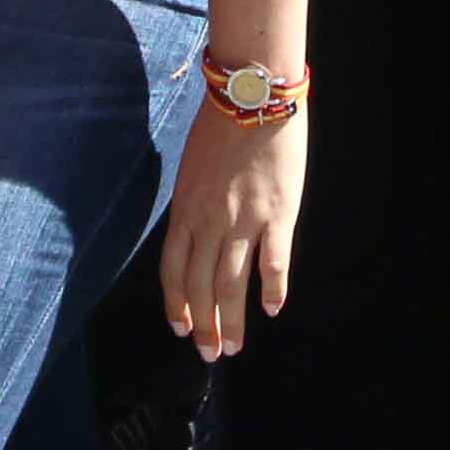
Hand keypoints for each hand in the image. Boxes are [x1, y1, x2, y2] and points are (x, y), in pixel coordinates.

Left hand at [159, 100, 306, 360]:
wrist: (253, 96)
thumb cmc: (221, 127)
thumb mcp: (192, 171)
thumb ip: (194, 207)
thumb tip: (197, 237)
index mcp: (185, 210)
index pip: (172, 272)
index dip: (175, 305)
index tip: (182, 329)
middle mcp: (209, 222)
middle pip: (200, 287)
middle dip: (204, 325)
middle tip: (211, 353)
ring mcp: (244, 221)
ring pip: (231, 284)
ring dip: (232, 320)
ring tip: (234, 346)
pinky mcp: (277, 214)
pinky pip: (273, 263)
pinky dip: (272, 290)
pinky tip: (271, 308)